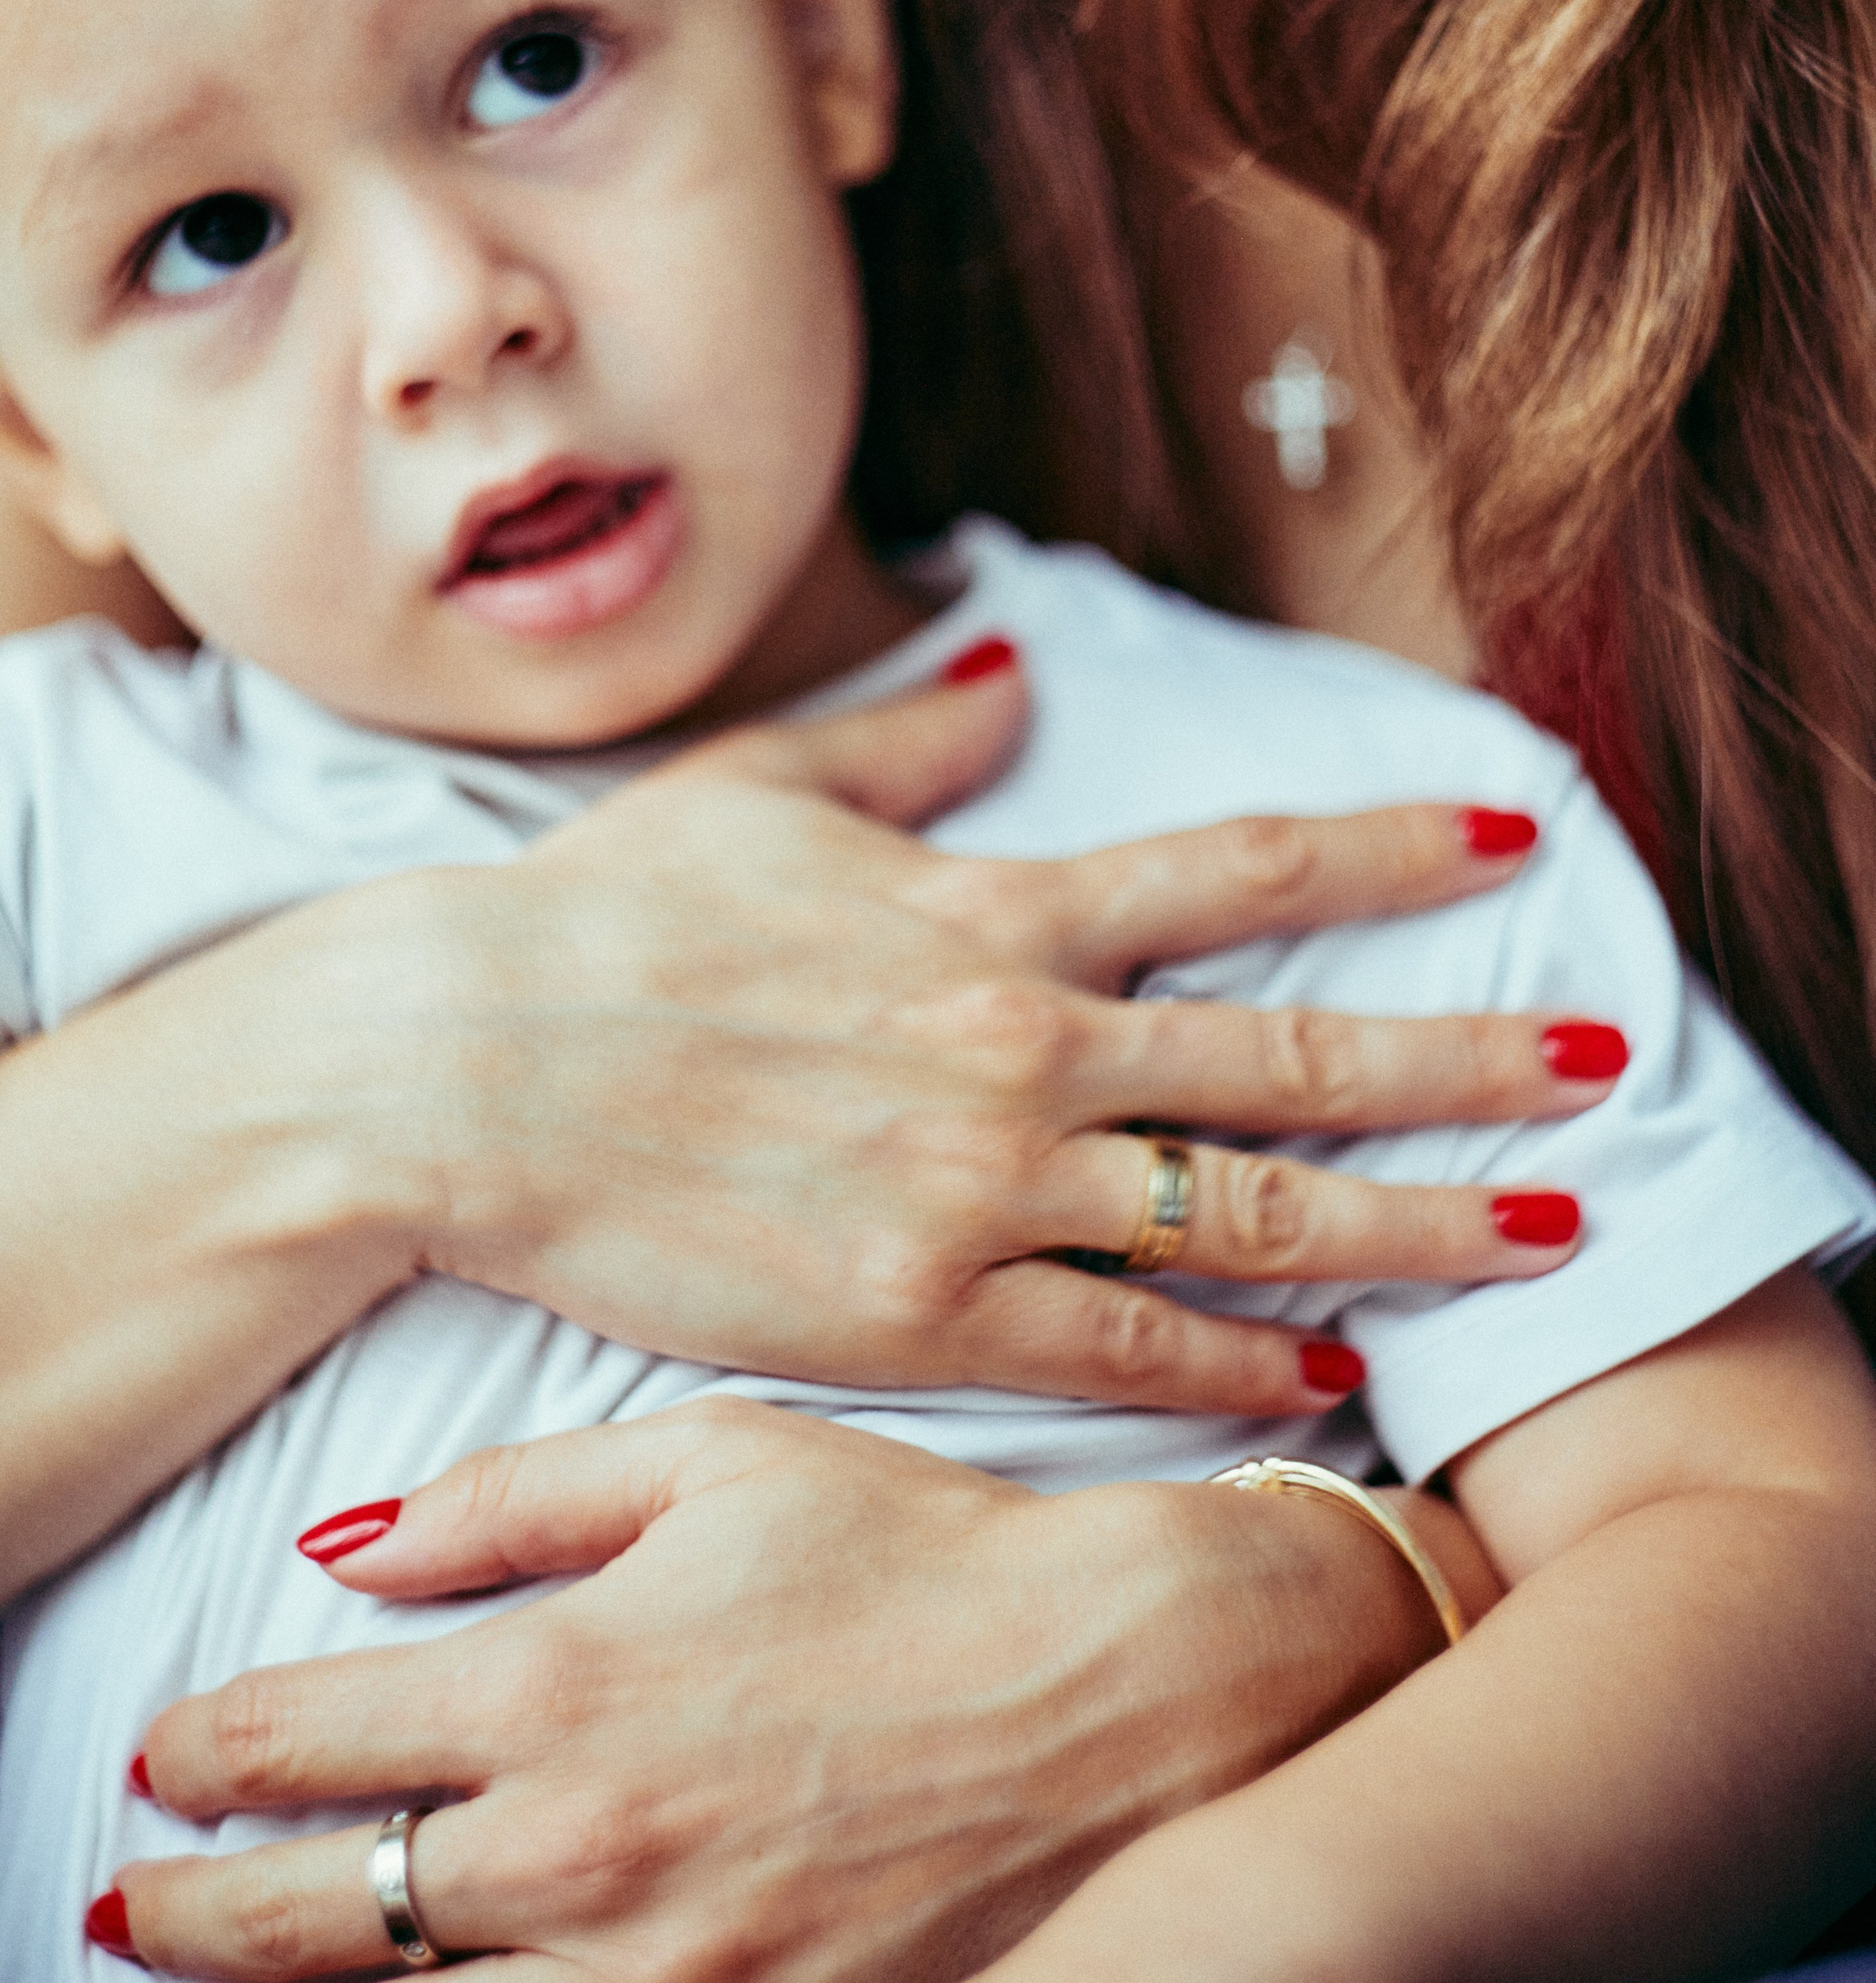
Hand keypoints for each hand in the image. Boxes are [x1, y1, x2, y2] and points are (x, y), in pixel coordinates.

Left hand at [113, 1400, 1466, 1979]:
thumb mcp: (714, 1456)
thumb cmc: (910, 1546)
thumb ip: (518, 1500)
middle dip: (198, 1914)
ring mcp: (669, 1963)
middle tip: (131, 1907)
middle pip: (327, 1914)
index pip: (316, 1742)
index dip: (211, 1753)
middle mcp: (592, 1844)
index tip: (167, 1756)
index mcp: (571, 1682)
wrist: (1109, 1683)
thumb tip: (352, 1548)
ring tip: (238, 1973)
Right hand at [379, 649, 1613, 1415]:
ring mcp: (978, 1191)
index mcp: (990, 912)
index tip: (1508, 841)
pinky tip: (1321, 1375)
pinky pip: (1119, 1346)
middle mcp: (1018, 1050)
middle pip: (1290, 1060)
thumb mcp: (760, 791)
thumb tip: (1008, 669)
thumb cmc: (600, 918)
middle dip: (1462, 1064)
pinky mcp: (917, 1313)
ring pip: (1244, 1218)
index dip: (1390, 853)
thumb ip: (907, 744)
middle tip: (1597, 1066)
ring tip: (1535, 1241)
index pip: (1240, 870)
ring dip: (1406, 1232)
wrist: (458, 1070)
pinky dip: (1233, 1363)